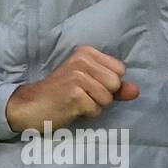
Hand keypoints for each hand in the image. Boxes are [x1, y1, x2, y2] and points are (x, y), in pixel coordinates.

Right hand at [5, 45, 139, 132]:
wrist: (30, 105)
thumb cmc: (61, 94)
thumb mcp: (90, 85)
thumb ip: (115, 88)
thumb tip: (136, 90)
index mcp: (87, 53)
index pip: (120, 70)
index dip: (109, 84)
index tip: (89, 85)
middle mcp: (82, 61)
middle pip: (116, 84)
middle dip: (104, 96)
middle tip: (81, 95)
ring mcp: (78, 77)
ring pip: (107, 99)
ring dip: (94, 106)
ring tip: (76, 101)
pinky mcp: (74, 94)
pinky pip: (96, 110)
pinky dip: (86, 114)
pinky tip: (71, 108)